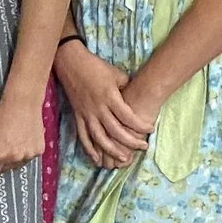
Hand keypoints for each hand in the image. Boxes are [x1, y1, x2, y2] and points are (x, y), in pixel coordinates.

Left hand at [0, 94, 47, 177]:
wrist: (22, 104)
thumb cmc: (0, 117)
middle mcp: (15, 158)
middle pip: (5, 169)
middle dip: (2, 161)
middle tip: (3, 144)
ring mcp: (28, 155)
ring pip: (18, 165)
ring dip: (14, 158)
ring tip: (13, 140)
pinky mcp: (39, 151)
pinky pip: (29, 158)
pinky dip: (26, 152)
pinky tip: (23, 139)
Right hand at [55, 41, 152, 168]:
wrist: (70, 62)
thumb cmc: (95, 66)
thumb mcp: (116, 74)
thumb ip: (126, 89)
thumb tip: (133, 100)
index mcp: (109, 97)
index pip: (127, 116)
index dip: (140, 125)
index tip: (150, 130)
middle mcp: (97, 108)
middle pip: (115, 131)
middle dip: (130, 142)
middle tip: (143, 147)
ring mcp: (86, 113)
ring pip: (99, 137)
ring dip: (111, 150)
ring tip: (124, 159)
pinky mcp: (77, 116)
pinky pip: (83, 135)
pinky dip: (89, 148)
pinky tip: (97, 159)